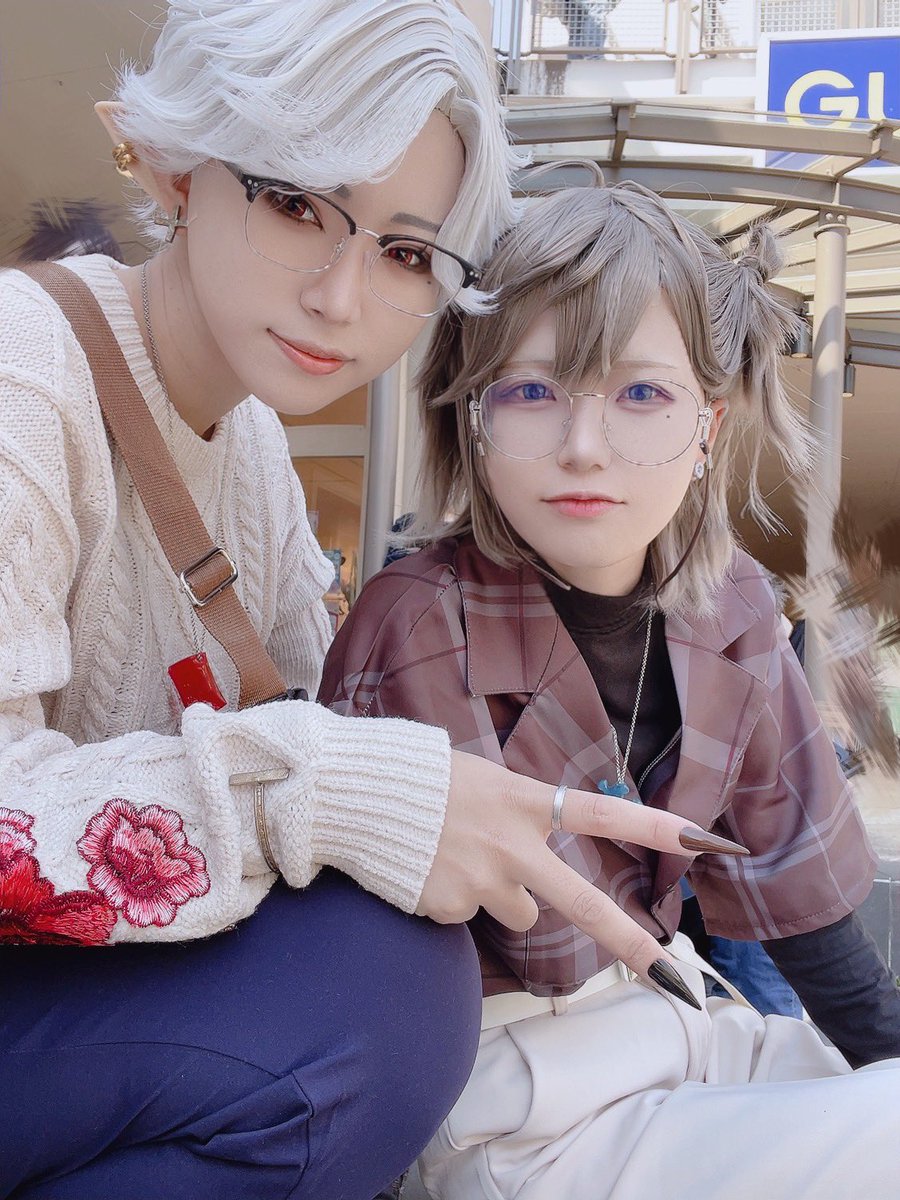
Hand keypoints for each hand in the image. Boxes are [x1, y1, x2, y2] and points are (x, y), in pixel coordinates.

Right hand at [417, 749, 747, 994]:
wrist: (351, 795)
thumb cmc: (415, 774)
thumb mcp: (477, 776)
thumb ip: (515, 810)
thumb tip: (530, 847)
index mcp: (523, 801)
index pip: (603, 814)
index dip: (656, 827)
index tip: (708, 841)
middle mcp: (513, 847)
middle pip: (582, 904)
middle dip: (633, 944)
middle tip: (678, 984)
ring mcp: (482, 883)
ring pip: (519, 914)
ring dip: (504, 897)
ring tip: (457, 858)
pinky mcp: (450, 909)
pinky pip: (468, 916)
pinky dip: (453, 900)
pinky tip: (426, 870)